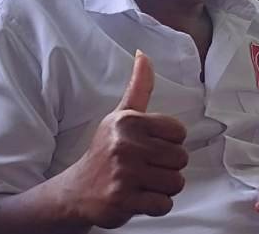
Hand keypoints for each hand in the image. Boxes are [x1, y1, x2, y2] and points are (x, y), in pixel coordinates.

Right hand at [58, 51, 187, 229]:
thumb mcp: (121, 114)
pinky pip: (163, 204)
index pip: (179, 131)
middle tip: (147, 165)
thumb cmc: (107, 148)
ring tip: (144, 180)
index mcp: (128, 121)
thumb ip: (138, 86)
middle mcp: (125, 144)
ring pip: (175, 182)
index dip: (170, 141)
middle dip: (168, 165)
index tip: (152, 144)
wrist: (78, 189)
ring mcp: (124, 173)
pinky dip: (156, 204)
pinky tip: (139, 196)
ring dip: (164, 186)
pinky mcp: (124, 200)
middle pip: (180, 158)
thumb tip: (143, 54)